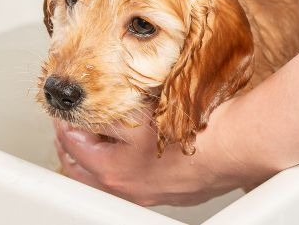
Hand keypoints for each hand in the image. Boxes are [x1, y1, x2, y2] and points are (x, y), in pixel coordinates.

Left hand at [54, 100, 274, 205]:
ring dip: (98, 157)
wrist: (233, 146)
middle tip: (72, 124)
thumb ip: (108, 110)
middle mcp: (127, 188)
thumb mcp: (140, 110)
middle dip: (73, 144)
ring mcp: (148, 193)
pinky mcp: (169, 193)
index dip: (65, 120)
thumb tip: (88, 104)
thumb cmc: (192, 128)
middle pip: (82, 170)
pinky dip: (126, 166)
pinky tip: (137, 150)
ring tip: (100, 136)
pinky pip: (136, 181)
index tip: (66, 108)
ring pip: (108, 178)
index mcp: (113, 169)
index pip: (71, 144)